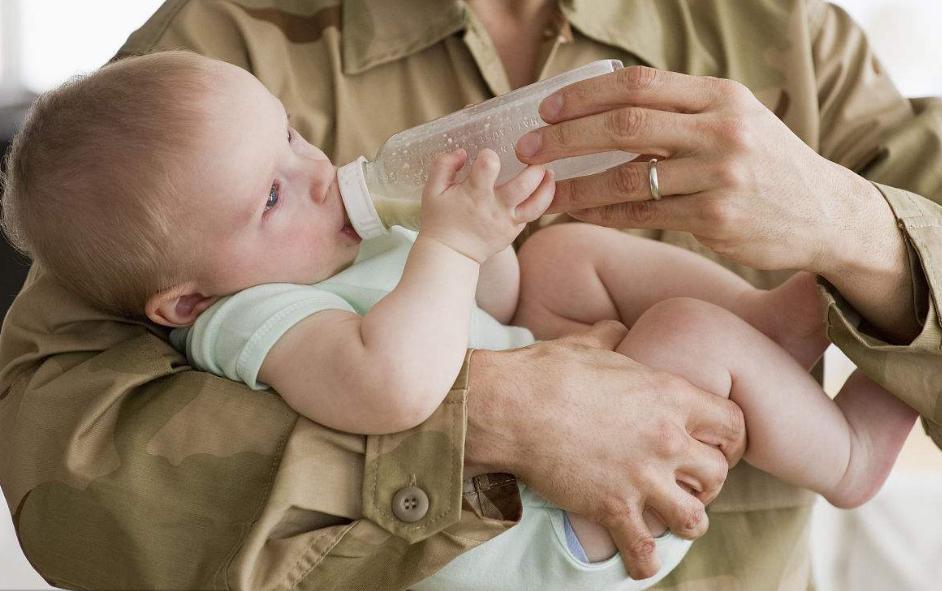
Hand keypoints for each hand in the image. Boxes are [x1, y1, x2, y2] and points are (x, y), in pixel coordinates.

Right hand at [420, 149, 554, 262]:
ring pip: (537, 204)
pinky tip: (543, 188)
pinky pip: (534, 215)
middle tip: (536, 157)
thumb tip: (462, 152)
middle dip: (534, 167)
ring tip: (548, 172)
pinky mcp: (514, 231)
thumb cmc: (440, 220)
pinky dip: (542, 201)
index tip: (486, 155)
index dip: (489, 155)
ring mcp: (507, 222)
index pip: (489, 166)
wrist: (450, 254)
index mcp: (474, 194)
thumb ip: (444, 165)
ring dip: (547, 186)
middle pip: (524, 185)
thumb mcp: (432, 190)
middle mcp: (495, 208)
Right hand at [465, 320, 745, 579]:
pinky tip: (638, 561)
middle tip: (688, 483)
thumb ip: (612, 337)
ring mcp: (642, 477)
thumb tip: (616, 328)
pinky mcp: (613, 507)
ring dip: (685, 521)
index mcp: (668, 395)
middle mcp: (666, 439)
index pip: (732, 424)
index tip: (718, 447)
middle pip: (720, 474)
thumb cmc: (547, 371)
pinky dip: (644, 562)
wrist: (512, 406)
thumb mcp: (588, 345)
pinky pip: (645, 551)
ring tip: (670, 519)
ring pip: (694, 518)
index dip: (731, 440)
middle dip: (708, 483)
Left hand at [515, 65, 886, 272]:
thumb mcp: (734, 118)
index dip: (584, 95)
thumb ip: (680, 111)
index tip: (546, 108)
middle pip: (625, 125)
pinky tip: (579, 213)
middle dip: (566, 136)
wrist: (824, 212)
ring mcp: (720, 177)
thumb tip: (604, 109)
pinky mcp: (716, 220)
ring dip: (576, 186)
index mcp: (720, 96)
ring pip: (628, 178)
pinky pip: (644, 216)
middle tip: (529, 148)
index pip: (638, 84)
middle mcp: (721, 131)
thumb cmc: (767, 162)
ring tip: (543, 190)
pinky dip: (604, 215)